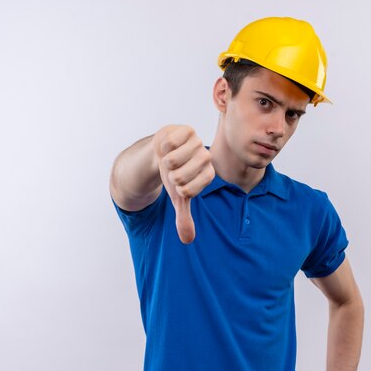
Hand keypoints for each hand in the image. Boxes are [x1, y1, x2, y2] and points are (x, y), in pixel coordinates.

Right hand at [153, 125, 214, 243]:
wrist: (164, 151)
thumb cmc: (174, 175)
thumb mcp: (178, 198)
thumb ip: (184, 218)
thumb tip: (188, 240)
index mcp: (208, 175)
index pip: (188, 190)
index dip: (176, 188)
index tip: (178, 183)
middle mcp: (206, 158)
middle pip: (179, 175)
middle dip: (168, 175)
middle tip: (172, 170)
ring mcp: (198, 143)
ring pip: (172, 159)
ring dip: (164, 161)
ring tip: (169, 157)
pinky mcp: (187, 130)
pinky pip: (170, 143)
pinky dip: (163, 147)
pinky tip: (168, 146)